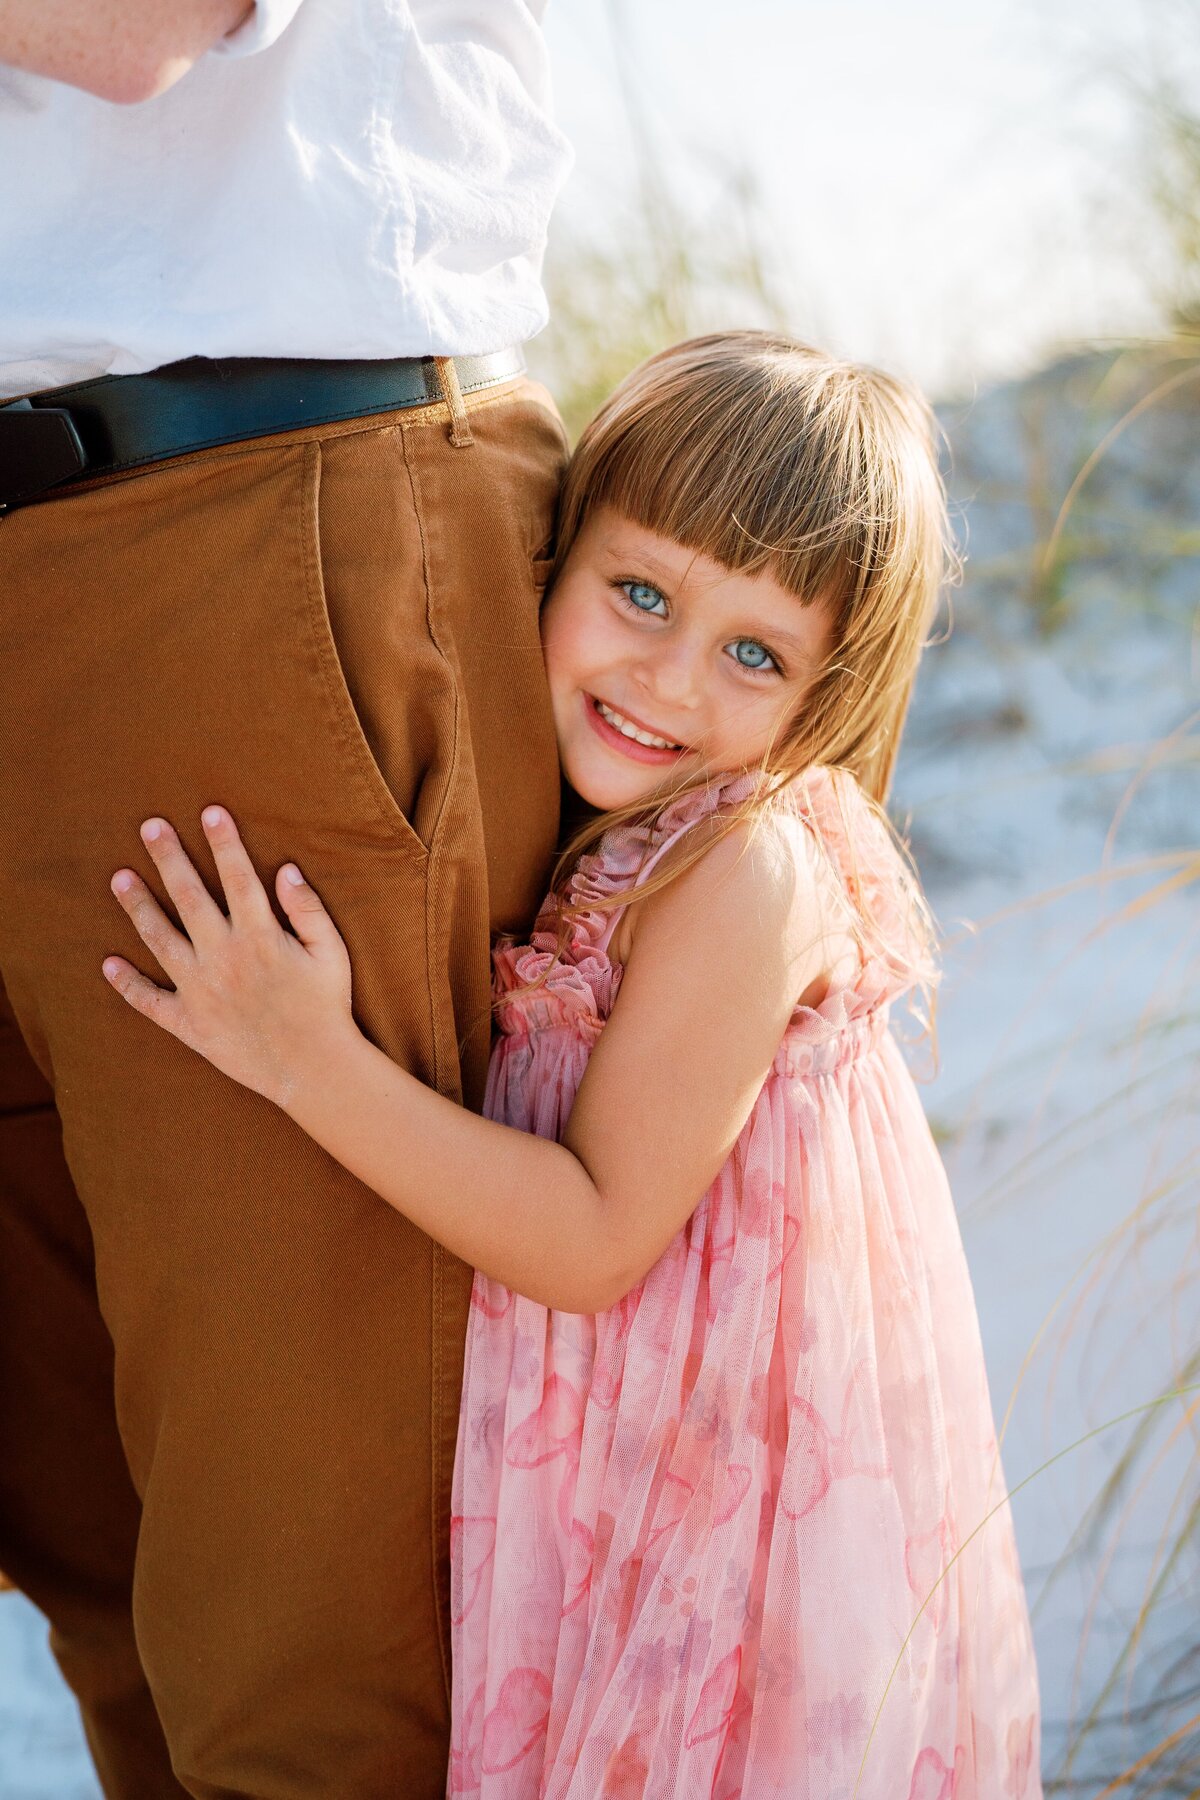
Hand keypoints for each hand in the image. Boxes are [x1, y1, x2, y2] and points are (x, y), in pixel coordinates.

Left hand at [103, 806, 355, 1109]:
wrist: (313, 1069)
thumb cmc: (327, 1007)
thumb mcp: (331, 953)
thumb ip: (308, 910)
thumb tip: (287, 869)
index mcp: (260, 937)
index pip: (238, 877)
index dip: (224, 843)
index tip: (210, 812)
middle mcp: (223, 958)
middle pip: (189, 897)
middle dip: (169, 858)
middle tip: (150, 826)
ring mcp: (200, 991)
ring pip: (160, 939)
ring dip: (138, 906)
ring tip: (119, 877)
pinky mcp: (189, 1024)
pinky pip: (149, 1001)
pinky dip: (127, 984)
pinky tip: (107, 964)